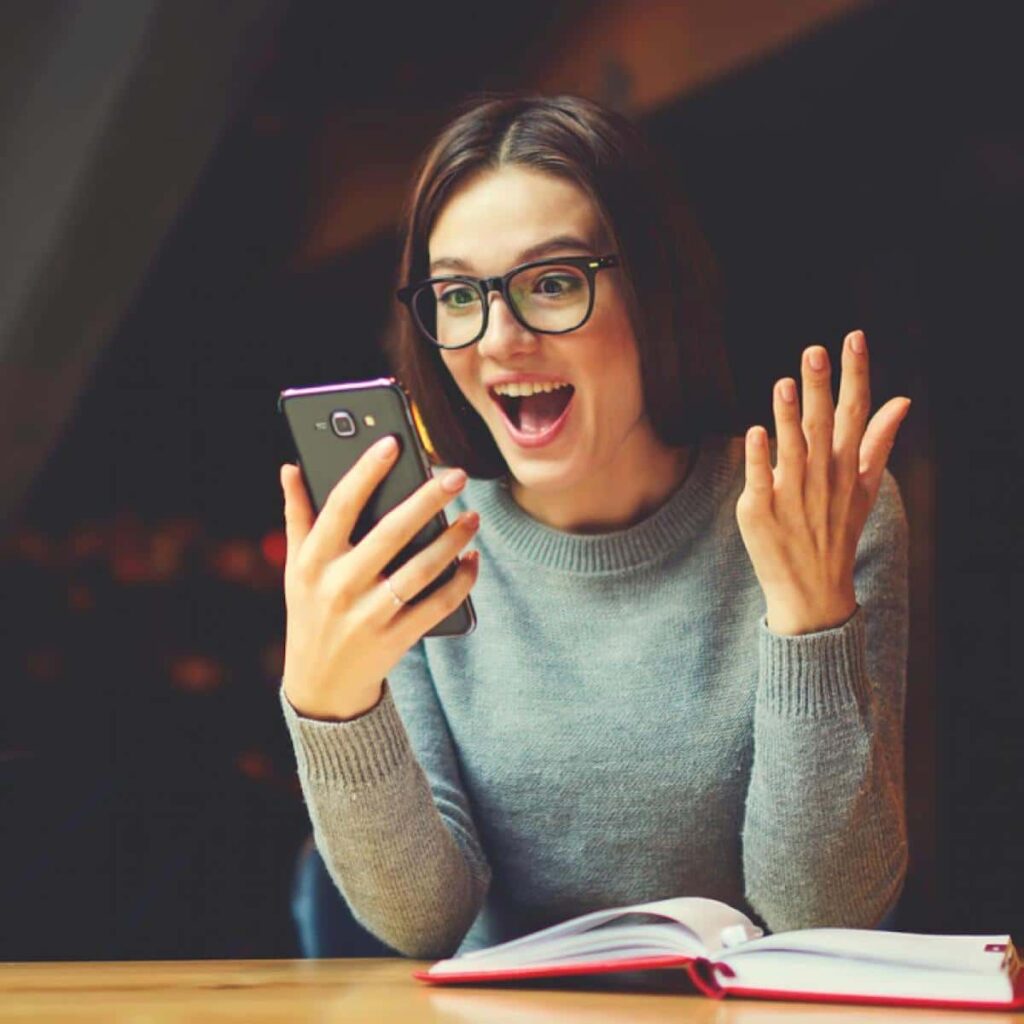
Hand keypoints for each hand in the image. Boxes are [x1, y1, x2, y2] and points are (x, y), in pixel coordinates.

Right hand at [280, 439, 479, 719]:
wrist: (320, 684)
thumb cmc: (310, 612)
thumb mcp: (296, 568)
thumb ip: (298, 516)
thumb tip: (291, 467)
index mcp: (311, 562)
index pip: (340, 505)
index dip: (366, 471)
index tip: (392, 443)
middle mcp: (338, 586)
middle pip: (390, 533)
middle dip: (427, 500)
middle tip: (456, 475)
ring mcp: (368, 615)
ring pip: (421, 569)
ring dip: (452, 540)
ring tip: (472, 518)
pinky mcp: (395, 638)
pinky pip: (437, 605)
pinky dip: (459, 582)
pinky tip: (471, 560)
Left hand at [735, 330, 910, 635]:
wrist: (812, 592)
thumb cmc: (836, 532)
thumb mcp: (865, 488)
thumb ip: (878, 442)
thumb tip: (902, 401)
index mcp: (846, 468)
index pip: (854, 412)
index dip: (856, 375)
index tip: (853, 338)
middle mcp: (822, 479)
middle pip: (821, 426)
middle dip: (820, 388)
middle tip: (815, 349)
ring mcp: (792, 497)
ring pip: (792, 451)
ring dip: (789, 417)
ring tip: (786, 383)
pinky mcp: (761, 513)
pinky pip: (760, 482)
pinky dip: (759, 459)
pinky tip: (755, 432)